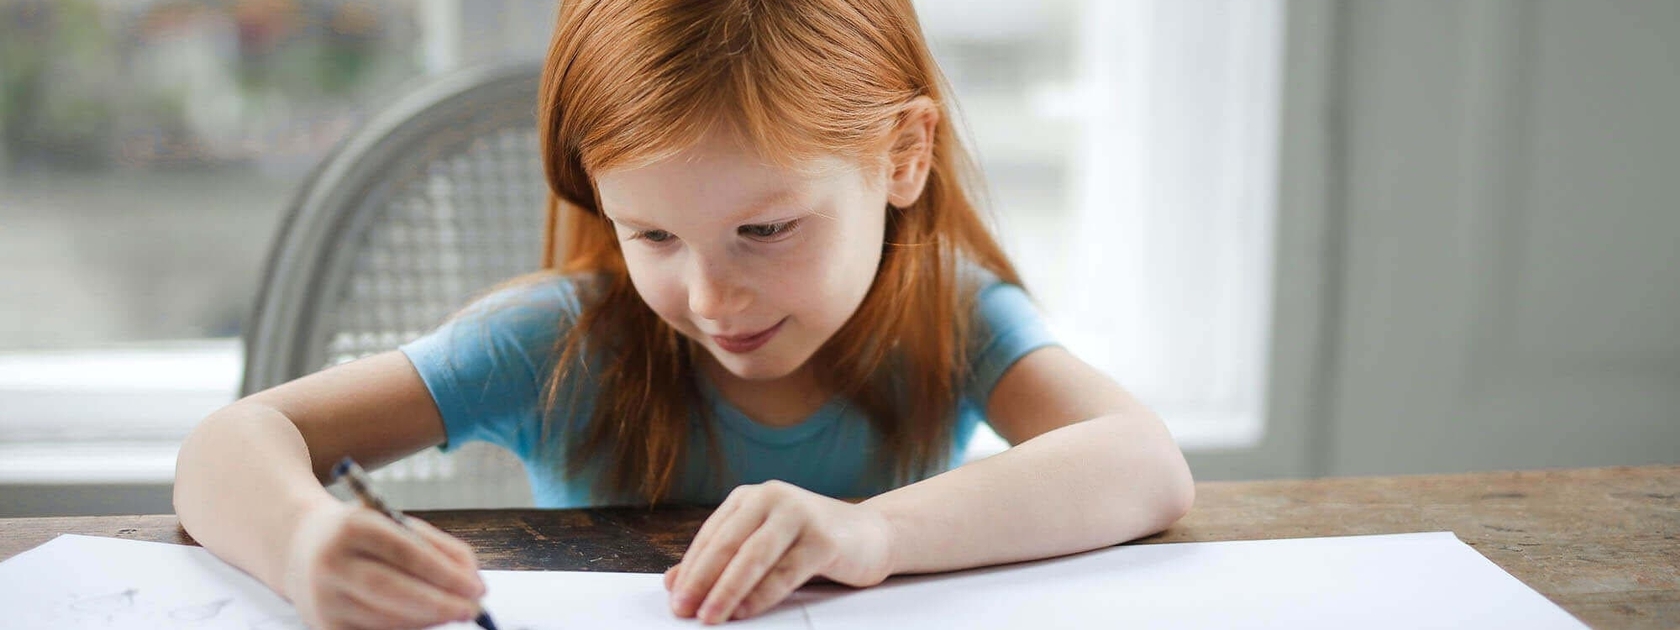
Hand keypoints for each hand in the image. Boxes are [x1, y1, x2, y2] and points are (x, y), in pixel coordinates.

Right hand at [282, 501, 486, 628]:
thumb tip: (472, 579)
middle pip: (393, 590)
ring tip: (456, 613)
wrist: (300, 548)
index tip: (477, 586)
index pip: (405, 552)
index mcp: (352, 527)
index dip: (445, 573)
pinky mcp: (323, 626)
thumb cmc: (363, 534)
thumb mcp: (394, 523)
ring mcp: (324, 598)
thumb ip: (437, 546)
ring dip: (429, 620)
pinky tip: (428, 622)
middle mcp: (332, 563)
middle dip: (441, 603)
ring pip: (386, 619)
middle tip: (473, 609)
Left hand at [665, 480, 895, 623]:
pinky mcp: (823, 539)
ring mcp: (800, 515)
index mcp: (751, 497)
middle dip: (702, 580)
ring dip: (727, 590)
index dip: (690, 568)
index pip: (712, 535)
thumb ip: (720, 560)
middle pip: (728, 544)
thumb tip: (672, 582)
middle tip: (684, 609)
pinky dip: (761, 595)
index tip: (675, 598)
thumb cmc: (809, 543)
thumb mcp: (761, 545)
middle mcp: (773, 497)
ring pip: (754, 557)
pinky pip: (785, 572)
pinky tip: (745, 611)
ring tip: (711, 616)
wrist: (871, 535)